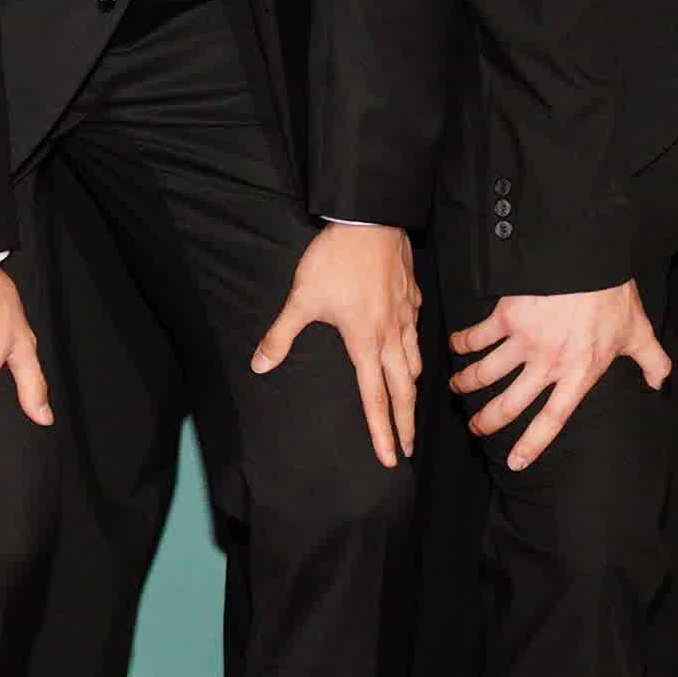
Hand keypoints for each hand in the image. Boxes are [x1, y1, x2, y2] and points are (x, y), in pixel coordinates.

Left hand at [254, 221, 422, 466]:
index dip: (382, 432)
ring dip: (413, 387)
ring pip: (415, 360)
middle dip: (407, 422)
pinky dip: (416, 348)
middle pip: (404, 388)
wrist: (369, 219)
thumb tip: (260, 365)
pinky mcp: (412, 296)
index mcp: (366, 342)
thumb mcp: (302, 299)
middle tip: (408, 447)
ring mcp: (405, 315)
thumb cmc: (336, 260)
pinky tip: (410, 346)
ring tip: (410, 403)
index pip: (376, 398)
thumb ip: (281, 335)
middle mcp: (391, 335)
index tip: (391, 457)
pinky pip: (417, 330)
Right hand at [448, 283, 667, 466]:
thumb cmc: (614, 295)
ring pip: (485, 374)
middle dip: (487, 422)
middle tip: (475, 428)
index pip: (552, 419)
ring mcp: (524, 341)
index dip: (532, 444)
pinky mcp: (507, 316)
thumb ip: (652, 361)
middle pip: (509, 405)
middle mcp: (547, 364)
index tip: (515, 462)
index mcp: (578, 373)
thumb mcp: (639, 331)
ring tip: (458, 388)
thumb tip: (660, 381)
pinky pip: (477, 337)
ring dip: (467, 384)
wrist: (588, 257)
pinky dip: (462, 343)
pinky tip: (456, 346)